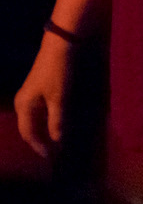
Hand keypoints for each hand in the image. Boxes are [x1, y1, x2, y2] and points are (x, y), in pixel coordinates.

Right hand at [13, 35, 72, 158]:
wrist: (59, 46)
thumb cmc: (58, 72)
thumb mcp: (59, 98)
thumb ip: (57, 120)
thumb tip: (57, 140)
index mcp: (23, 106)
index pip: (28, 133)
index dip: (39, 146)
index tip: (51, 157)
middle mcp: (22, 102)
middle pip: (29, 128)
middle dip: (39, 141)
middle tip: (53, 153)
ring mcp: (29, 95)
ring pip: (34, 120)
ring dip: (43, 131)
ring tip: (55, 142)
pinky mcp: (38, 89)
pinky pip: (39, 112)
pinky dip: (46, 121)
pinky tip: (55, 124)